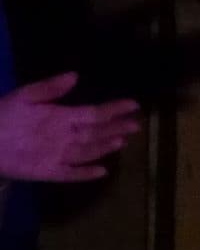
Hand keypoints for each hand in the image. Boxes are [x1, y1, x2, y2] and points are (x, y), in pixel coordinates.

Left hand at [0, 73, 139, 182]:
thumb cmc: (2, 115)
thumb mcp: (24, 96)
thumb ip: (49, 88)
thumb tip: (75, 75)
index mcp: (62, 117)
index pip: (94, 113)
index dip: (114, 109)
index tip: (133, 104)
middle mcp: (66, 136)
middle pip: (96, 133)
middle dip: (117, 128)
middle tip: (136, 125)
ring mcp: (58, 155)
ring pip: (88, 151)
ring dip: (104, 147)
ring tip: (122, 141)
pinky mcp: (48, 172)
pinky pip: (70, 173)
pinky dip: (85, 173)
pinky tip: (101, 171)